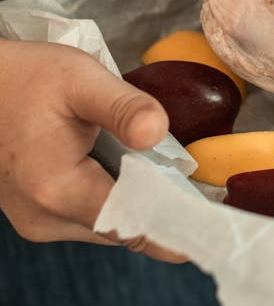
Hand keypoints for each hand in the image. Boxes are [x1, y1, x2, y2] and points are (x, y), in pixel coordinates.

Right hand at [0, 39, 184, 261]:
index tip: (217, 224)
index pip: (134, 226)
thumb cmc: (24, 76)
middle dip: (161, 207)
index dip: (177, 226)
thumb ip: (124, 106)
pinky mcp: (35, 214)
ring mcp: (36, 221)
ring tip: (158, 167)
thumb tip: (158, 130)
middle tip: (199, 184)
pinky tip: (122, 166)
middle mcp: (44, 219)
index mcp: (57, 190)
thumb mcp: (79, 78)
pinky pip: (88, 216)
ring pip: (107, 225)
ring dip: (135, 201)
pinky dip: (112, 196)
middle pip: (125, 229)